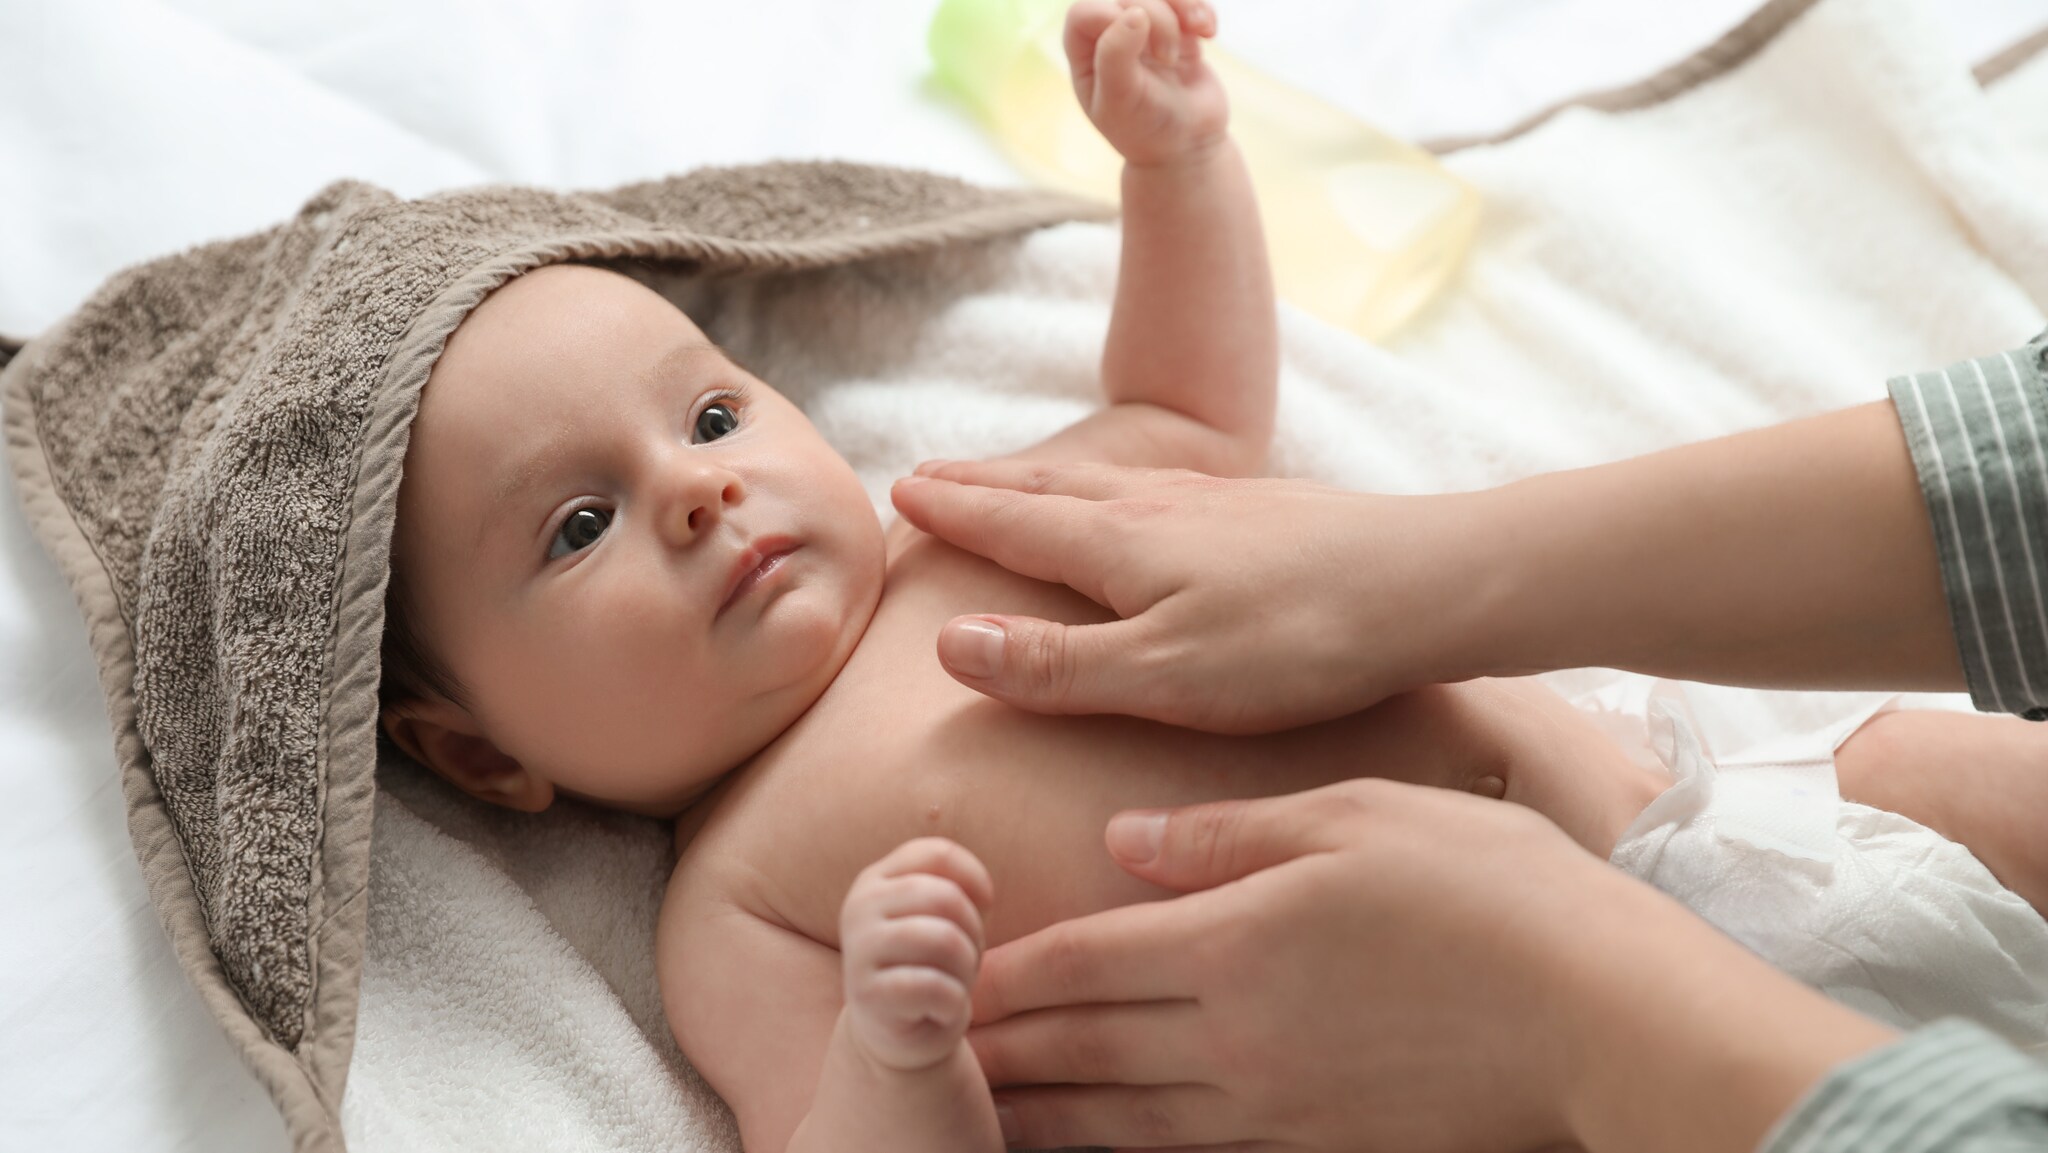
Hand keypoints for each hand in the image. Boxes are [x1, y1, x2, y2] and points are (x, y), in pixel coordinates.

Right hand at [839, 838, 994, 1071]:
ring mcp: (858, 948)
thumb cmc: (928, 969)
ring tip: (955, 985)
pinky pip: (935, 986)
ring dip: (965, 970)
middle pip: (947, 898)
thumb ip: (955, 892)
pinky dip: (953, 1003)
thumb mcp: (939, 920)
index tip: (980, 913)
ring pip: (944, 939)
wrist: (895, 1037)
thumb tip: (981, 894)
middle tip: (965, 962)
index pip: (938, 854)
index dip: (975, 882)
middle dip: (973, 934)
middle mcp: (859, 906)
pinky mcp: (865, 994)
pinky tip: (941, 1011)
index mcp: (877, 879)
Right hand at [891, 459, 1495, 733]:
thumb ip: (1056, 666)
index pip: (1010, 522)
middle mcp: (1159, 506)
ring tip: (1015, 482)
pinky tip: (1145, 503)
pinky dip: (1115, 490)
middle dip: (982, 485)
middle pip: (1049, 489)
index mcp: (1120, 544)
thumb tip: (948, 640)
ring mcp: (1218, 503)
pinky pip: (1160, 490)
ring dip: (1044, 481)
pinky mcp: (1269, 513)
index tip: (898, 493)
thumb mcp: (1164, 676)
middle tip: (928, 475)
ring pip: (1105, 483)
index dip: (952, 512)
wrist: (1434, 582)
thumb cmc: (1300, 641)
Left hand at [967, 781, 1895, 1152]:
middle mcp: (1232, 1040)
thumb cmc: (1489, 891)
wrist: (1603, 1014)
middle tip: (917, 1051)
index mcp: (1230, 945)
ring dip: (1039, 1113)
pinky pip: (1192, 1151)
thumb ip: (1225, 833)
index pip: (1075, 965)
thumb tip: (1122, 842)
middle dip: (992, 1051)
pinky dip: (1125, 1147)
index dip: (995, 973)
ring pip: (1120, 1118)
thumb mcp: (1353, 816)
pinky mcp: (1321, 1144)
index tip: (928, 973)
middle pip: (1078, 1049)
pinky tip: (1101, 1141)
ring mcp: (1274, 1107)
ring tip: (978, 1110)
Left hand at [1065, 0, 1227, 167]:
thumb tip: (1134, 12)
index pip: (1085, 11)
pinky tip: (1208, 34)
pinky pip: (1187, 1)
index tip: (1140, 42)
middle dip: (1156, 15)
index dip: (1112, 16)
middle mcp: (1110, 33)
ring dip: (1183, 4)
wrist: (1187, 148)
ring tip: (1200, 31)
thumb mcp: (1120, 102)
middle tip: (1167, 57)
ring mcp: (1146, 29)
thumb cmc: (1144, 129)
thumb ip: (1116, 56)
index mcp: (1084, 51)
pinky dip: (1201, 10)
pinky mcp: (1178, 30)